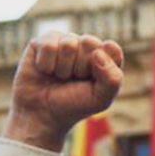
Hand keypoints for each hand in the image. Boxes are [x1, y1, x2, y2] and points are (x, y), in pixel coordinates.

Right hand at [5, 31, 123, 151]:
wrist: (42, 114)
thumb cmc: (74, 105)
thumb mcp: (101, 99)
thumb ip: (112, 79)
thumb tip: (98, 53)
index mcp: (104, 56)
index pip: (112, 49)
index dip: (102, 67)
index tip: (93, 80)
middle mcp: (85, 45)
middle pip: (89, 42)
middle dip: (80, 67)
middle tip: (73, 80)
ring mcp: (64, 41)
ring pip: (68, 44)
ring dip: (63, 68)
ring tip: (59, 77)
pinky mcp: (42, 42)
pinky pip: (48, 46)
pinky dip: (46, 64)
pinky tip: (45, 71)